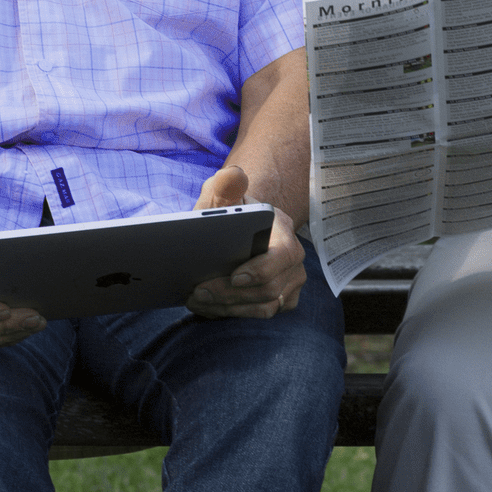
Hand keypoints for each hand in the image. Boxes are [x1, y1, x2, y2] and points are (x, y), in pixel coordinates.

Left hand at [186, 166, 305, 317]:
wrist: (237, 230)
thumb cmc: (229, 213)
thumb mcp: (222, 195)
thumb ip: (225, 184)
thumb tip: (233, 176)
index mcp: (283, 230)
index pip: (283, 255)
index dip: (261, 270)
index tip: (233, 277)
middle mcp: (294, 260)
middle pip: (269, 289)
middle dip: (230, 294)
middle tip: (198, 292)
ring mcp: (291, 283)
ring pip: (264, 307)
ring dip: (228, 307)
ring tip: (197, 300)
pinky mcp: (282, 301)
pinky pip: (260, 315)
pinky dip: (232, 313)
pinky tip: (208, 307)